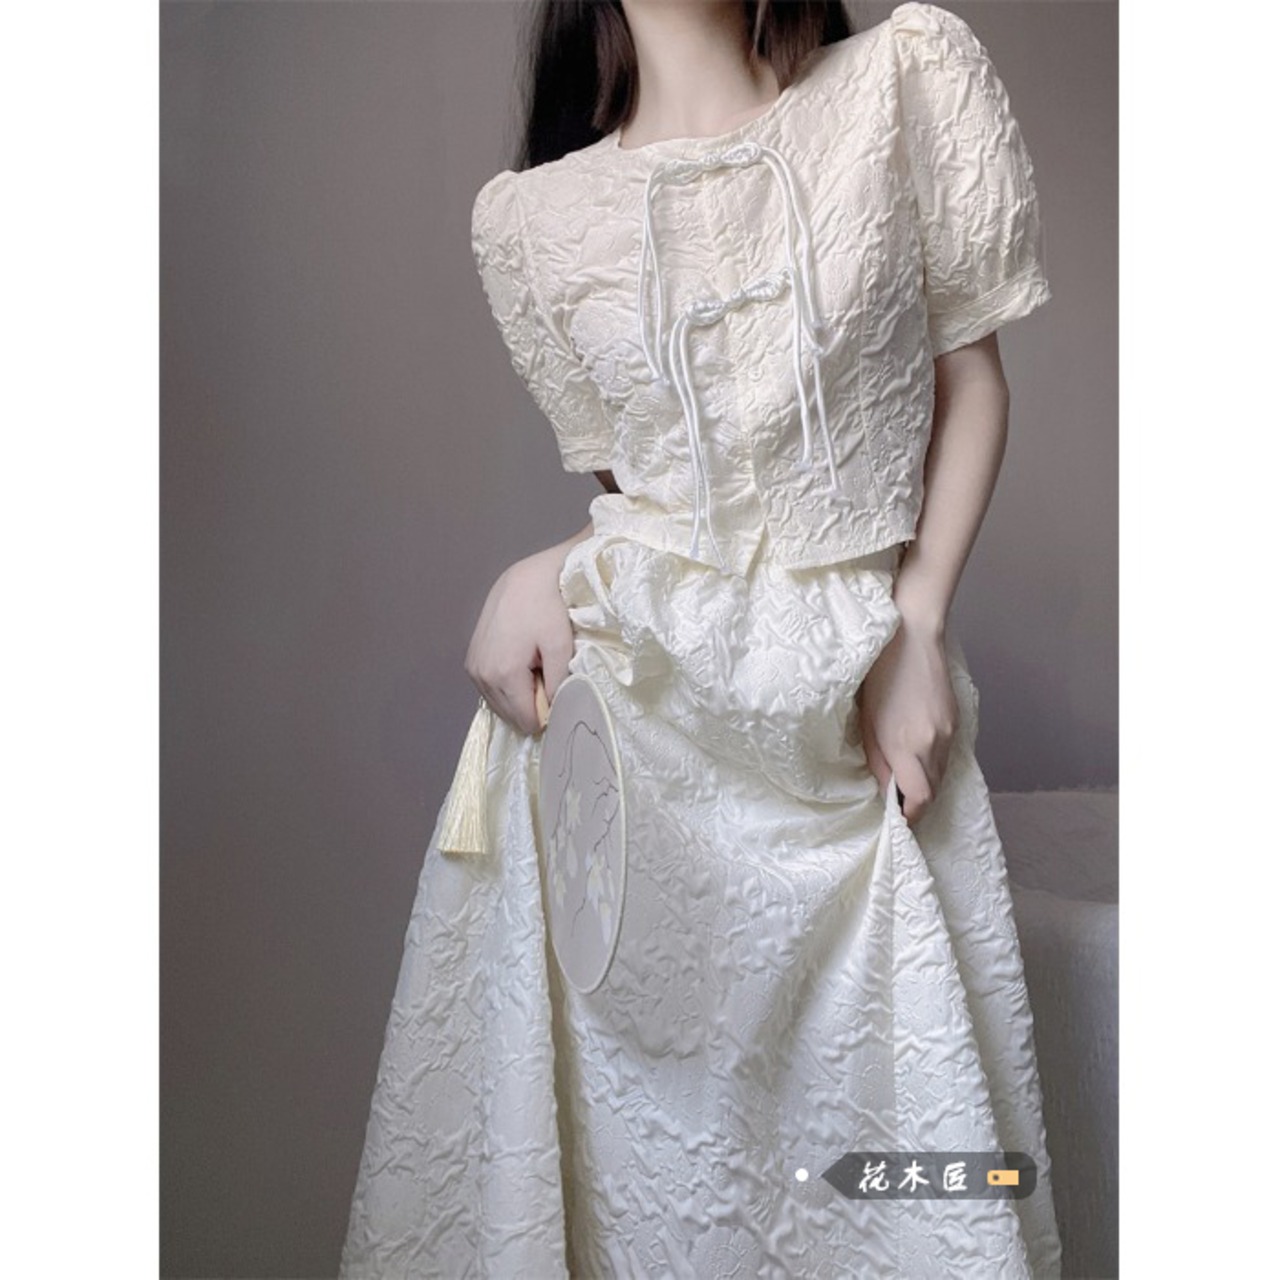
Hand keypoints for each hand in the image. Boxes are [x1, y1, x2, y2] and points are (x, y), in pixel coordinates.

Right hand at [464, 543, 576, 736]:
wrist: (527, 577)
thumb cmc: (548, 607)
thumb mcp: (560, 645)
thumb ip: (558, 684)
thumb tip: (553, 711)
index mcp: (503, 674)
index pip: (525, 720)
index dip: (546, 714)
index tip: (558, 693)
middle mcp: (481, 674)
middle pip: (509, 715)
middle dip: (531, 705)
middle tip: (548, 678)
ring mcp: (473, 667)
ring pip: (498, 703)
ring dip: (519, 696)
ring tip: (535, 668)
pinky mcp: (471, 659)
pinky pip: (489, 688)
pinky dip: (506, 686)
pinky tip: (521, 665)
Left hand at [856, 617, 957, 826]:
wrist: (913, 636)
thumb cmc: (879, 674)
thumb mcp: (867, 721)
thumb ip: (878, 759)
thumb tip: (885, 789)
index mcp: (906, 744)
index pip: (918, 798)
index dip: (909, 815)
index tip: (897, 819)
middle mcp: (933, 743)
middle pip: (934, 792)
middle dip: (917, 803)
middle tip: (898, 803)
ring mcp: (949, 732)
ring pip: (942, 775)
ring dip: (926, 784)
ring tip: (906, 779)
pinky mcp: (957, 720)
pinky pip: (947, 755)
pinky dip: (933, 764)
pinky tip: (918, 754)